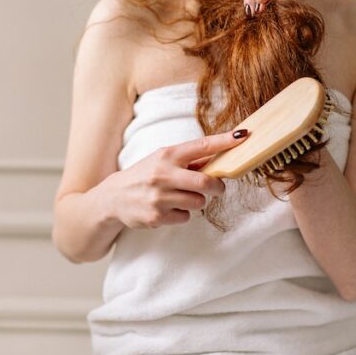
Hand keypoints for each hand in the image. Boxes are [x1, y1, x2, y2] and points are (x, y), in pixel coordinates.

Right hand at [107, 130, 247, 229]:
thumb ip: (188, 160)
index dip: (224, 142)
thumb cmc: (144, 175)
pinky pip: (186, 217)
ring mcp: (159, 197)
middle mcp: (163, 174)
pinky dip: (182, 214)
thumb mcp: (162, 160)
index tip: (242, 137)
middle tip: (218, 188)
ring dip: (196, 201)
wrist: (113, 197)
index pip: (201, 146)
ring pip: (198, 202)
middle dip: (218, 187)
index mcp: (167, 155)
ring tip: (181, 198)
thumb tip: (220, 157)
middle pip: (206, 182)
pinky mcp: (157, 216)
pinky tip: (169, 209)